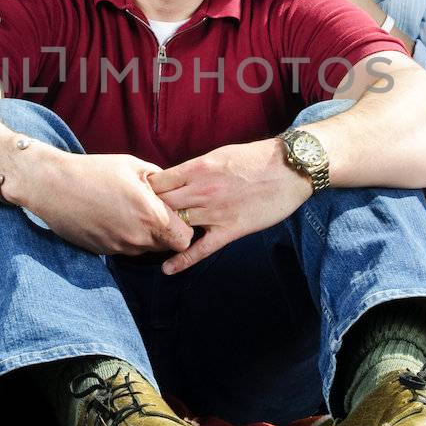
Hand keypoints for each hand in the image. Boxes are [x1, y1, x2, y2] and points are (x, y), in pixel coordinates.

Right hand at [22, 150, 192, 257]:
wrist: (53, 186)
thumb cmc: (95, 171)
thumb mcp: (134, 166)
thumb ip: (161, 181)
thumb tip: (173, 190)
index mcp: (151, 215)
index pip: (184, 239)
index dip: (183, 228)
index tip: (174, 215)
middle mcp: (138, 238)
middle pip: (166, 247)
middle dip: (165, 232)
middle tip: (151, 211)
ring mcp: (119, 247)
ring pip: (145, 249)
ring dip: (144, 235)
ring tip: (128, 211)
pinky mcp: (103, 252)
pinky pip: (124, 249)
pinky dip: (125, 237)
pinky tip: (112, 217)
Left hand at [147, 139, 309, 274]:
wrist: (289, 168)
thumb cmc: (255, 159)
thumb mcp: (219, 156)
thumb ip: (196, 169)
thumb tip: (177, 177)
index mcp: (196, 169)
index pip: (157, 183)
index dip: (144, 192)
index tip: (138, 199)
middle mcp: (200, 191)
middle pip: (160, 206)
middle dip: (146, 214)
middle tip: (137, 223)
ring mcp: (214, 212)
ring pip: (176, 226)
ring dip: (161, 235)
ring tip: (148, 243)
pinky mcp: (230, 230)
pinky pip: (201, 249)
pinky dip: (182, 261)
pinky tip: (167, 269)